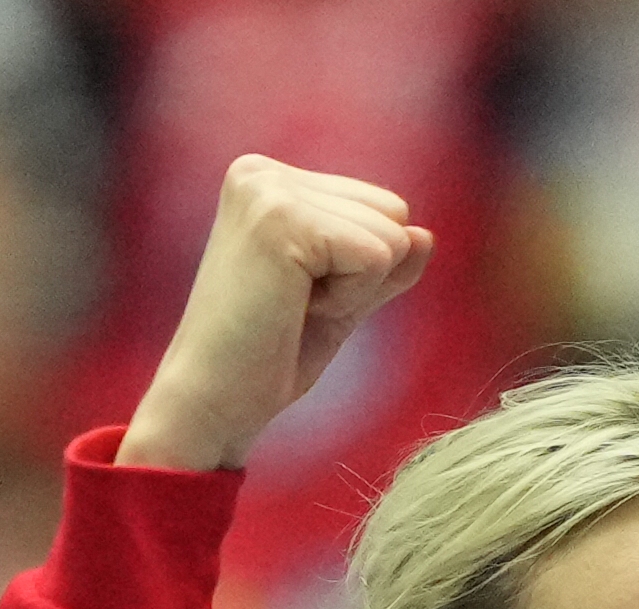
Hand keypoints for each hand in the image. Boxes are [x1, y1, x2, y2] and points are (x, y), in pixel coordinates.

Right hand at [115, 156, 432, 473]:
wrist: (212, 405)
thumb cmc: (267, 360)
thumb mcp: (340, 301)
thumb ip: (382, 265)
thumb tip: (426, 235)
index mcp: (269, 180)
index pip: (381, 207)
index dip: (358, 271)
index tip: (297, 298)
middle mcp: (262, 172)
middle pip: (393, 213)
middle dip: (361, 277)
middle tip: (294, 308)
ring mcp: (269, 190)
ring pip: (391, 235)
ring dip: (353, 291)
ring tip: (289, 309)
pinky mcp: (282, 218)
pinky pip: (376, 257)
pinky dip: (348, 301)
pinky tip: (292, 311)